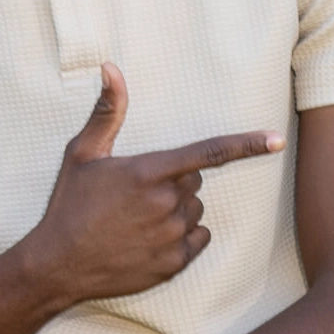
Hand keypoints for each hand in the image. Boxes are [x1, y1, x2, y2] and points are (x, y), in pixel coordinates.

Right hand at [17, 65, 281, 307]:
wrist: (57, 266)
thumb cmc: (69, 206)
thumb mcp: (82, 154)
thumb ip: (106, 111)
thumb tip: (111, 67)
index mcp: (147, 172)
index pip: (209, 153)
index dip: (247, 144)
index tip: (276, 139)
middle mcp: (165, 203)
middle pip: (195, 182)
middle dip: (175, 182)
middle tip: (137, 195)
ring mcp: (171, 236)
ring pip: (196, 211)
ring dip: (177, 211)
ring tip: (137, 221)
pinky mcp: (174, 264)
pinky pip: (198, 239)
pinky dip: (182, 238)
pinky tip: (149, 240)